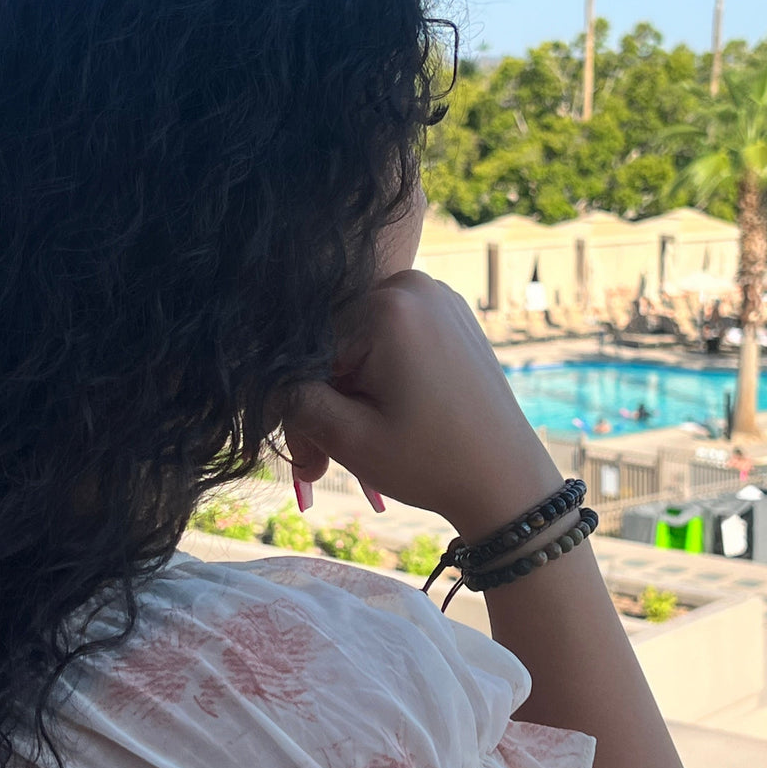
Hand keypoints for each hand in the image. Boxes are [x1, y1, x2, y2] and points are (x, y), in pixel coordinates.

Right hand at [281, 271, 561, 540]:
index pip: (308, 345)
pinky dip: (379, 379)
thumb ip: (292, 399)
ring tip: (357, 446)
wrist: (507, 482)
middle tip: (321, 465)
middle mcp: (414, 285)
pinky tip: (383, 418)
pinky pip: (390, 341)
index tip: (308, 456)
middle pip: (334, 341)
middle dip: (325, 400)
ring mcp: (437, 297)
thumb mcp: (348, 437)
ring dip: (349, 393)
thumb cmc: (432, 462)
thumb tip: (259, 379)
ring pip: (358, 343)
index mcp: (389, 303)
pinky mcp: (450, 317)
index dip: (300, 400)